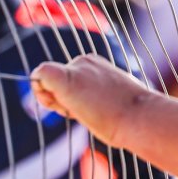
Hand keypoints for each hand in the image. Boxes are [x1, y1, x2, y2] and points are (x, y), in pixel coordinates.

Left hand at [31, 54, 153, 147]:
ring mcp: (74, 68)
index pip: (70, 81)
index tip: (84, 112)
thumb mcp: (112, 101)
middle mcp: (83, 61)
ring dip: (55, 101)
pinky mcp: (64, 78)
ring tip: (83, 112)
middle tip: (85, 113)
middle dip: (60, 100)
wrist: (139, 117)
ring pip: (46, 83)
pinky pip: (39, 76)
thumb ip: (94, 97)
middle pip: (55, 81)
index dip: (68, 99)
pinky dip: (39, 89)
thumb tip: (81, 106)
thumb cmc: (130, 116)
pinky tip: (52, 101)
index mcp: (96, 65)